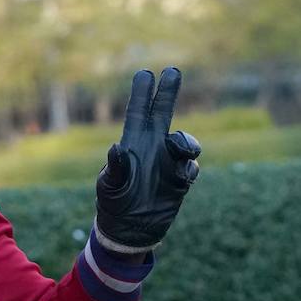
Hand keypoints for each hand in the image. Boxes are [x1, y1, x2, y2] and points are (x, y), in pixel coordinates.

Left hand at [94, 67, 200, 252]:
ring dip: (185, 141)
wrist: (130, 230)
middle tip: (172, 70)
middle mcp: (152, 147)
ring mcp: (168, 162)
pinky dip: (189, 168)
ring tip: (178, 149)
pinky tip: (181, 178)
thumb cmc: (114, 204)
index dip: (142, 93)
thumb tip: (116, 148)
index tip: (144, 73)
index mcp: (132, 144)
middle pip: (163, 113)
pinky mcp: (180, 180)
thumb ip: (113, 168)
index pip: (138, 113)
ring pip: (184, 141)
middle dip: (167, 93)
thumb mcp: (109, 186)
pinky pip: (191, 168)